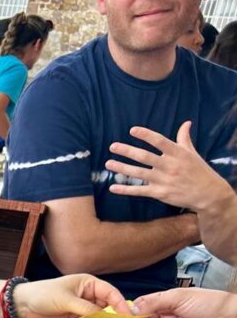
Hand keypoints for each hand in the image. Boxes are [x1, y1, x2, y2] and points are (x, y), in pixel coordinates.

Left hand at [13, 274, 130, 317]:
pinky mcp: (75, 317)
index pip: (110, 292)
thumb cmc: (44, 295)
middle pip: (108, 304)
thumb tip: (105, 316)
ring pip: (101, 315)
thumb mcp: (67, 301)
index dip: (119, 303)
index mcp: (88, 283)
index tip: (126, 315)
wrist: (24, 306)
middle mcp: (87, 294)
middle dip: (115, 315)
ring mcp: (82, 306)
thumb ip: (86, 309)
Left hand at [107, 122, 232, 214]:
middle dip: (127, 151)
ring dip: (122, 168)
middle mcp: (169, 166)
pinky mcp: (160, 193)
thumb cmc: (199, 171)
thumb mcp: (192, 153)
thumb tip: (186, 122)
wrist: (208, 194)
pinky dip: (125, 190)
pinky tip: (113, 187)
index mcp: (178, 153)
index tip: (132, 130)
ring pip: (139, 173)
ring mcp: (164, 180)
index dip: (146, 135)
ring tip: (108, 163)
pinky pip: (139, 191)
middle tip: (112, 146)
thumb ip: (184, 138)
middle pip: (145, 157)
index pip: (159, 141)